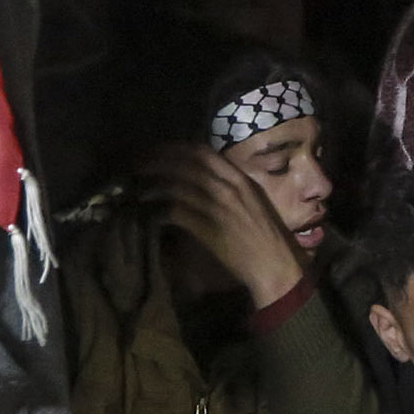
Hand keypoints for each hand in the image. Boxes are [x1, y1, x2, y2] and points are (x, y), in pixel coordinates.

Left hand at [152, 146, 304, 311]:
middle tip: (137, 165)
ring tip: (138, 190)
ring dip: (154, 186)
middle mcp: (229, 187)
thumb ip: (230, 186)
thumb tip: (202, 179)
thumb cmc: (266, 235)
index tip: (157, 151)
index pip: (202, 152)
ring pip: (178, 186)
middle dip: (157, 162)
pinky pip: (177, 213)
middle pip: (185, 165)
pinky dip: (161, 212)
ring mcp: (218, 207)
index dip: (174, 148)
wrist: (275, 265)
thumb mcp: (253, 201)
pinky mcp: (209, 229)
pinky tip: (151, 215)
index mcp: (240, 179)